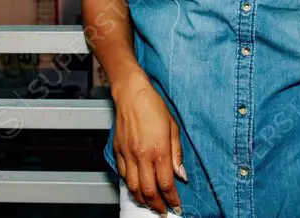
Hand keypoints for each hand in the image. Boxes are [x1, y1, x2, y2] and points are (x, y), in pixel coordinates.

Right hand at [112, 71, 185, 214]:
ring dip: (142, 199)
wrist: (131, 93)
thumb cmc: (153, 106)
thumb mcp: (173, 128)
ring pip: (133, 187)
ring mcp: (128, 154)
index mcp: (159, 150)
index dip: (172, 200)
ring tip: (150, 203)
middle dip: (157, 205)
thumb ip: (177, 154)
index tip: (176, 207)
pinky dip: (130, 185)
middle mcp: (142, 155)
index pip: (166, 184)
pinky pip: (123, 175)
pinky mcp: (118, 151)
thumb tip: (181, 175)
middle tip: (164, 211)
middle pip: (148, 190)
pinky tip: (137, 187)